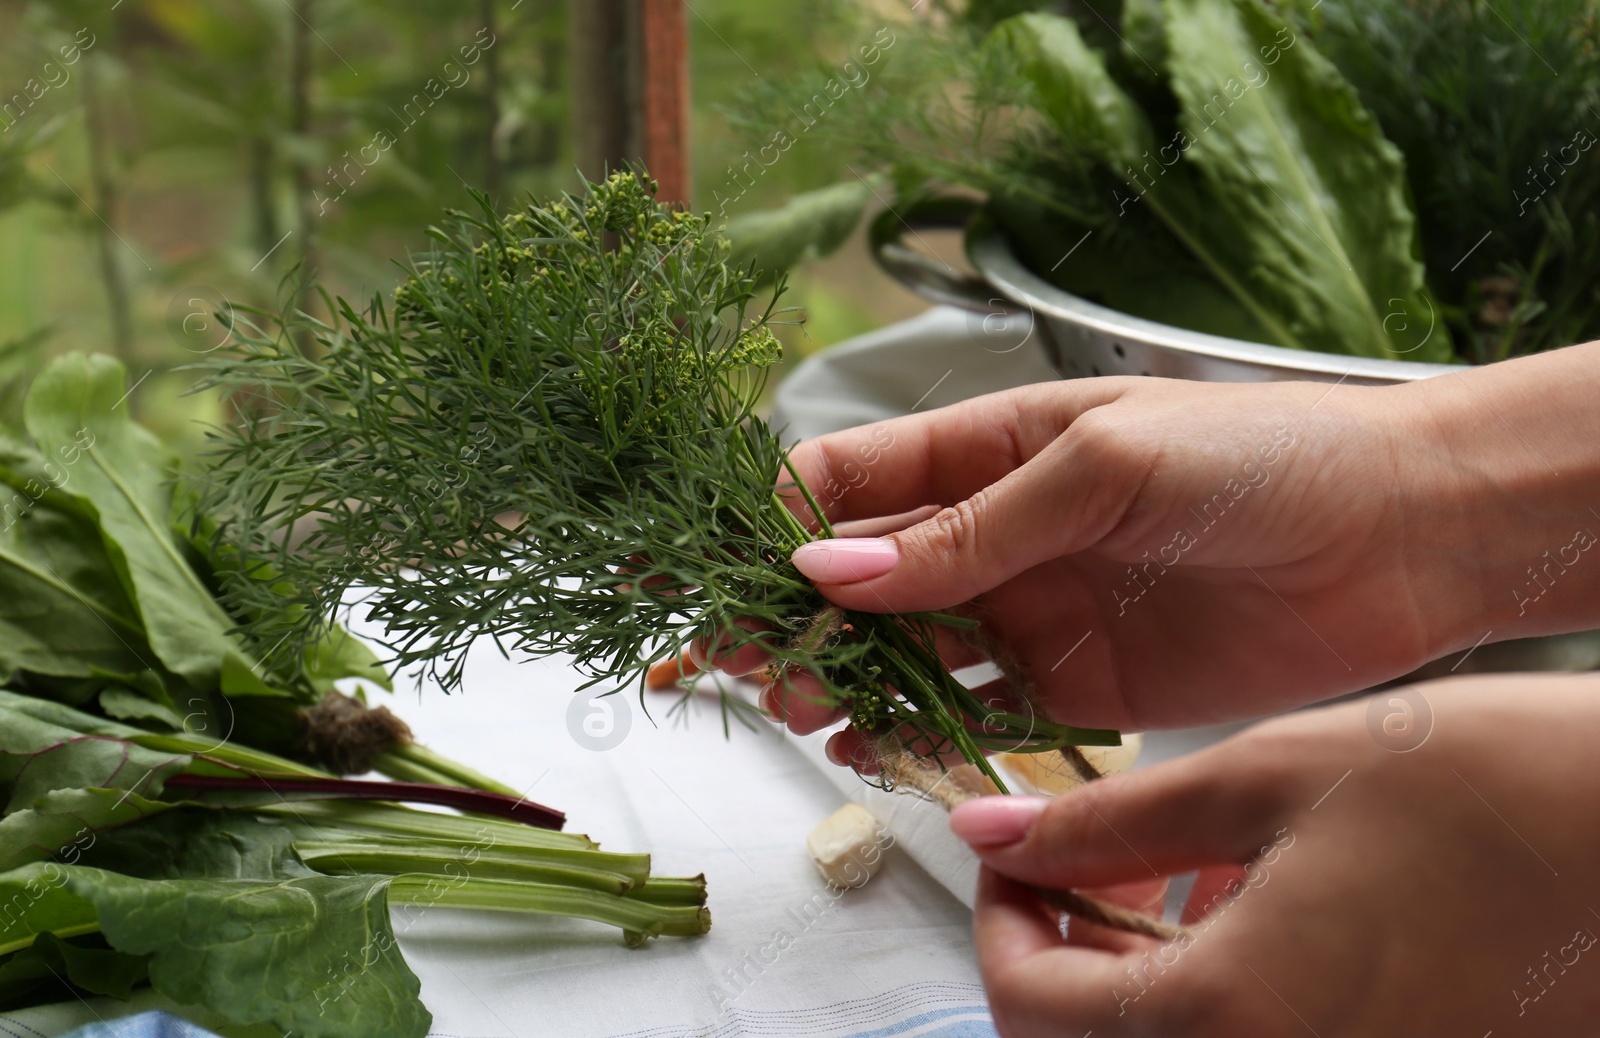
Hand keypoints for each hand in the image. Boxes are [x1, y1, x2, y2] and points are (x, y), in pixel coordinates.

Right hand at [705, 342, 1599, 760]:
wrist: (1402, 534)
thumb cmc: (1260, 457)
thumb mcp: (1104, 469)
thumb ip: (972, 529)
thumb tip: (829, 568)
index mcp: (996, 446)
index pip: (857, 476)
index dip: (783, 516)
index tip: (731, 565)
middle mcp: (1000, 532)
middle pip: (865, 575)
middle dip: (798, 613)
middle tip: (746, 660)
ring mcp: (1034, 612)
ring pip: (907, 651)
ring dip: (845, 678)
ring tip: (802, 708)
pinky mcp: (1077, 690)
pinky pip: (976, 713)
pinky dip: (920, 733)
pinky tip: (874, 748)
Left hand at [951, 674, 1599, 1035]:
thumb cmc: (1496, 792)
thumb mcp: (1276, 775)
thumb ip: (1113, 823)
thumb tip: (995, 834)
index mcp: (1230, 1021)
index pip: (1026, 1005)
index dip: (998, 915)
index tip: (1017, 848)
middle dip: (1068, 953)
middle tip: (1095, 860)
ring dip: (1144, 978)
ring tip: (1184, 873)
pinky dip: (1227, 1002)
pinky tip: (1267, 914)